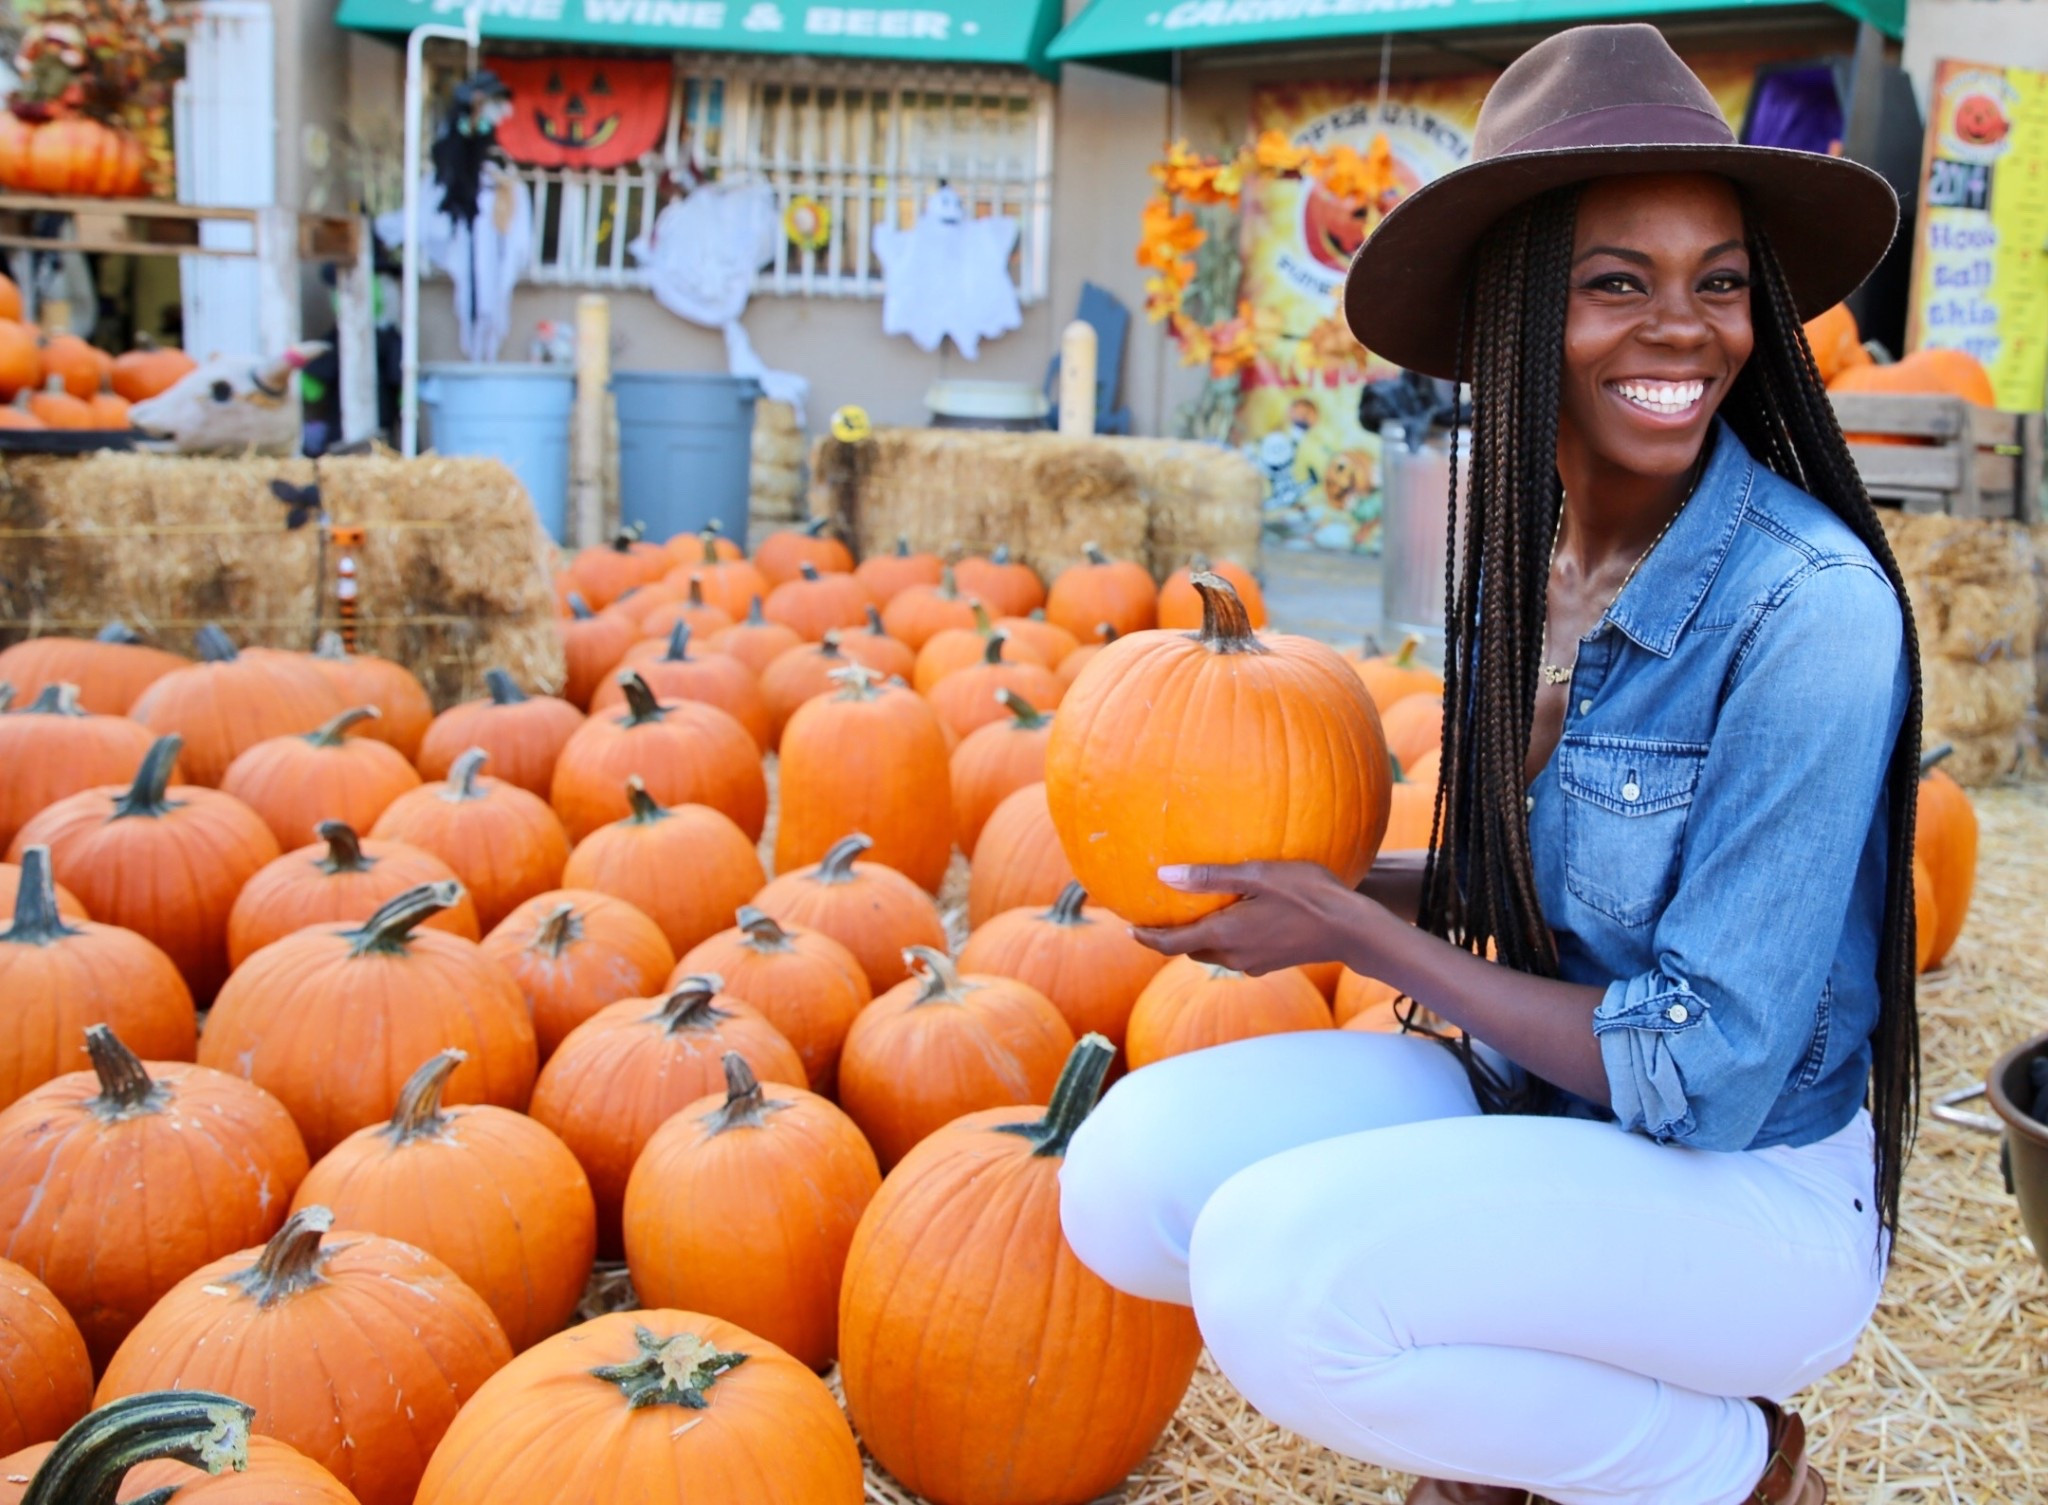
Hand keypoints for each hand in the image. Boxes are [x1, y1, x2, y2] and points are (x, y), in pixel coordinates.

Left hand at [1131, 861, 1369, 974]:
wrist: (1352, 930)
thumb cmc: (1307, 895)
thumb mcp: (1257, 876)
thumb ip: (1211, 877)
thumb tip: (1164, 876)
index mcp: (1224, 935)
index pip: (1170, 945)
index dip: (1145, 938)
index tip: (1128, 929)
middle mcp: (1233, 955)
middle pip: (1189, 950)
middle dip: (1169, 938)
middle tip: (1156, 916)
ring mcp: (1253, 962)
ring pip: (1212, 953)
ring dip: (1197, 939)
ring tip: (1190, 915)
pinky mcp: (1270, 962)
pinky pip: (1235, 954)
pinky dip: (1222, 939)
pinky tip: (1232, 919)